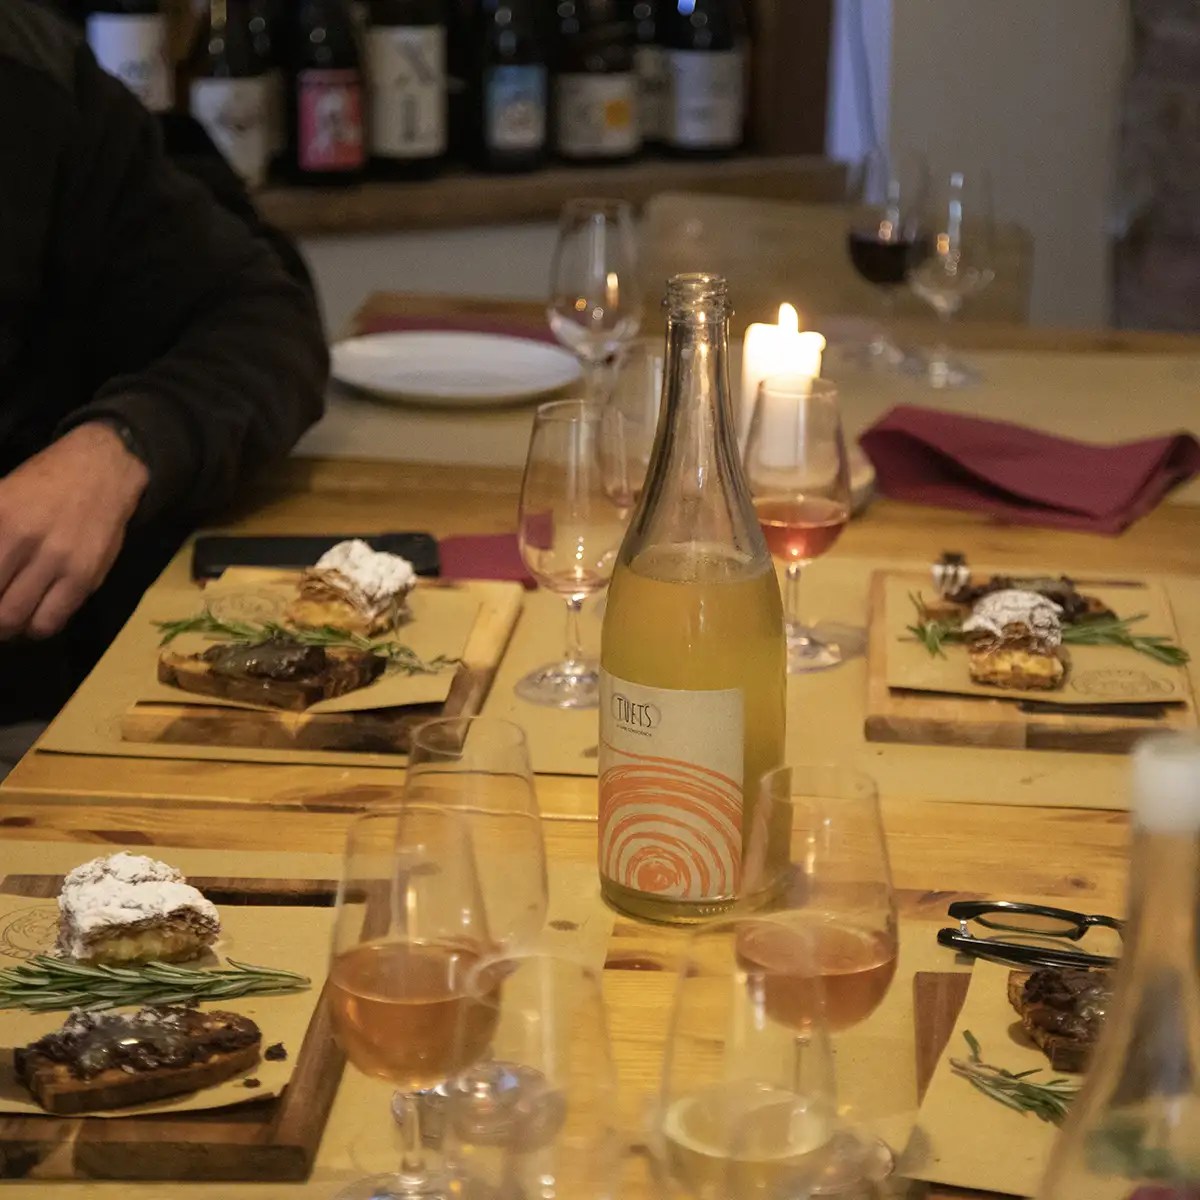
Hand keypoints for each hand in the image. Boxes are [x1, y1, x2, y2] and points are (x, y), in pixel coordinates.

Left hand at [0, 423, 148, 639]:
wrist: (104, 471)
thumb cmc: (43, 482)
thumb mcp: (0, 497)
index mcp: (0, 521)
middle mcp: (25, 542)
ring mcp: (58, 562)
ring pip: (17, 619)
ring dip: (7, 626)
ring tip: (9, 620)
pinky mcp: (85, 577)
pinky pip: (52, 620)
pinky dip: (36, 627)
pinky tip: (34, 617)